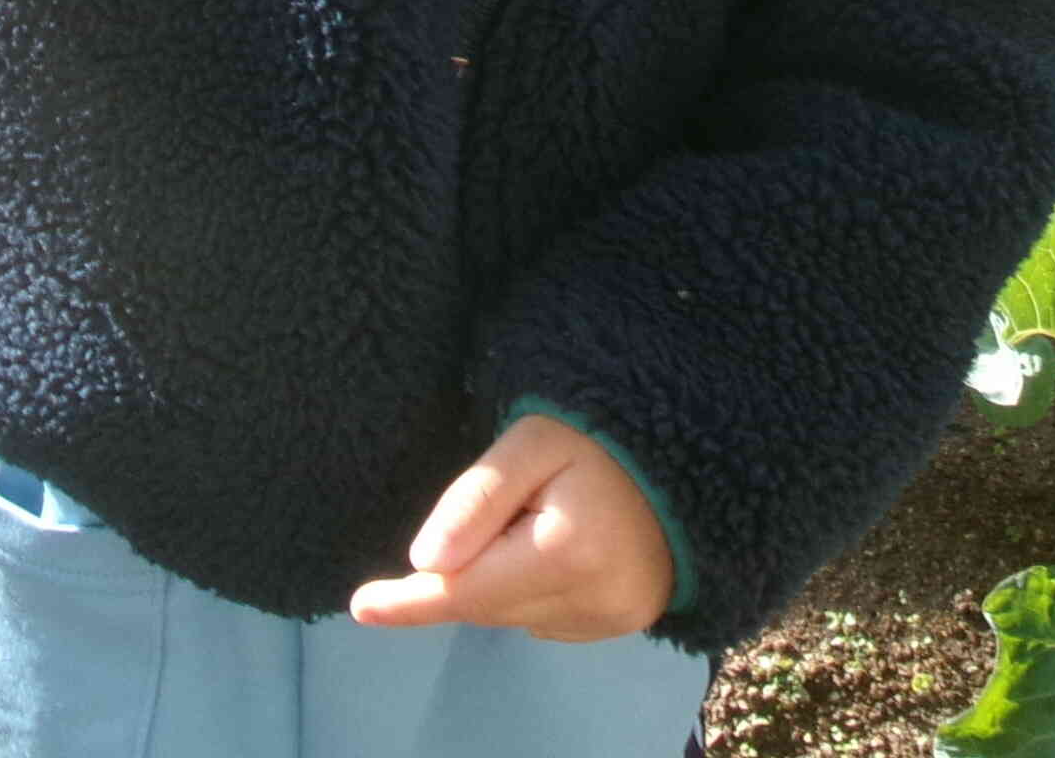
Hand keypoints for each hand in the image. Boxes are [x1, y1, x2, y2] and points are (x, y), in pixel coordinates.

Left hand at [346, 412, 676, 642]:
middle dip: (467, 569)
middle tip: (499, 507)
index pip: (467, 590)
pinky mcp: (625, 623)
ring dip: (501, 579)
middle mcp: (593, 600)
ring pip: (514, 616)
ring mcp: (614, 619)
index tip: (361, 606)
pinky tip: (556, 546)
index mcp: (567, 552)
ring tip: (537, 518)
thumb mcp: (532, 440)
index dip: (410, 600)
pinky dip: (532, 591)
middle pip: (488, 605)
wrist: (693, 448)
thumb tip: (425, 562)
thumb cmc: (604, 431)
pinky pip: (548, 619)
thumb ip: (476, 498)